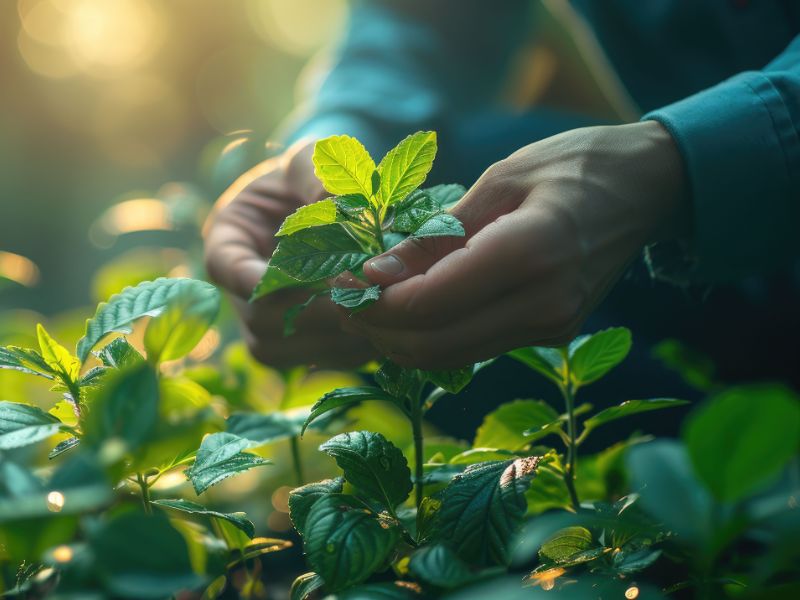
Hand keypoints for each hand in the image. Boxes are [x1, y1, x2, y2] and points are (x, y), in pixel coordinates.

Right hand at [203, 140, 375, 368]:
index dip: (255, 278)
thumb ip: (315, 176)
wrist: (328, 208)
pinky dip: (350, 348)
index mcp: (227, 242)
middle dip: (314, 311)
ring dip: (335, 335)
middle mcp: (238, 292)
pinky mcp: (296, 347)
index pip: (225, 267)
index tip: (294, 276)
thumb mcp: (309, 161)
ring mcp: (263, 325)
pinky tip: (385, 325)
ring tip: (381, 310)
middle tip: (363, 296)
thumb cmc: (311, 178)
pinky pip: (314, 361)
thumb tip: (334, 202)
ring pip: (287, 349)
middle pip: (261, 320)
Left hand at [345, 121, 688, 368]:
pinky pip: (475, 349)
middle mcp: (544, 304)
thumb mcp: (500, 179)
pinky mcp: (551, 333)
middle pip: (433, 345)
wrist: (647, 188)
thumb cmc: (573, 164)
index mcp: (530, 253)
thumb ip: (438, 235)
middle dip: (376, 329)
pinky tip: (410, 309)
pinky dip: (433, 337)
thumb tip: (376, 274)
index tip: (342, 277)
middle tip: (343, 298)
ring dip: (399, 339)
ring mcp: (551, 327)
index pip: (428, 303)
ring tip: (367, 304)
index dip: (373, 300)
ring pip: (450, 358)